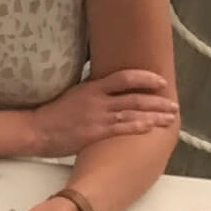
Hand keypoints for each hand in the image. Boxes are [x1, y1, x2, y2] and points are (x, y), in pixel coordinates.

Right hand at [31, 69, 177, 157]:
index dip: (145, 77)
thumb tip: (107, 88)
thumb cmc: (53, 113)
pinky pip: (122, 129)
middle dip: (158, 101)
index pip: (124, 77)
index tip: (159, 81)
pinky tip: (150, 127)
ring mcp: (97, 117)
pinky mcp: (95, 133)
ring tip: (170, 117)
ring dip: (155, 116)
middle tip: (173, 104)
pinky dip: (138, 127)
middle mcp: (97, 100)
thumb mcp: (73, 94)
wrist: (37, 129)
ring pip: (133, 113)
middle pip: (135, 97)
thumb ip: (92, 91)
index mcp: (91, 88)